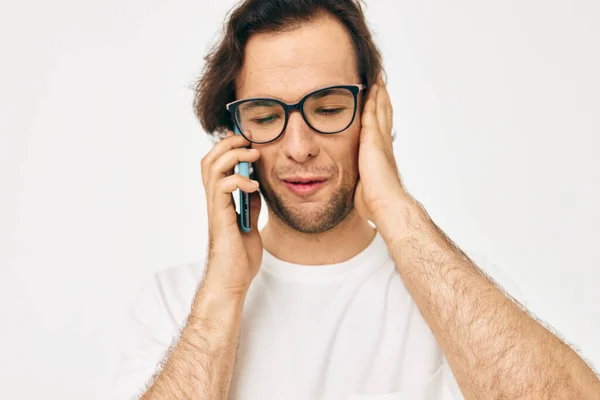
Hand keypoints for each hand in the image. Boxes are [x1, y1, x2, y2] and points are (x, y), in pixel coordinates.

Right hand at [200, 130, 262, 295]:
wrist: (232, 282)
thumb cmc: (239, 259)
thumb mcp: (251, 225)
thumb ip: (250, 206)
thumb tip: (255, 188)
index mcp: (221, 202)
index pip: (216, 165)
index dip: (229, 149)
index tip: (249, 142)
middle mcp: (214, 202)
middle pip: (209, 160)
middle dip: (228, 144)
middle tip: (249, 141)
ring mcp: (215, 209)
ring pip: (212, 168)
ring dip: (233, 156)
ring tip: (253, 155)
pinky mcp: (220, 217)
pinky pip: (223, 188)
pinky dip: (239, 180)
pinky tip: (254, 186)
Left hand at [354, 74, 408, 235]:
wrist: (385, 204)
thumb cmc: (375, 202)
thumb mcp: (364, 187)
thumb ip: (360, 181)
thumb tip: (356, 188)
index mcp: (380, 155)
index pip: (380, 130)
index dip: (380, 116)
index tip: (378, 104)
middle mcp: (382, 144)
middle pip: (383, 115)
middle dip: (381, 100)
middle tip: (380, 83)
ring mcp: (379, 141)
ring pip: (379, 111)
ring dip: (378, 95)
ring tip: (377, 80)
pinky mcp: (373, 140)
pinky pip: (372, 114)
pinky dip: (372, 100)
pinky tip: (370, 89)